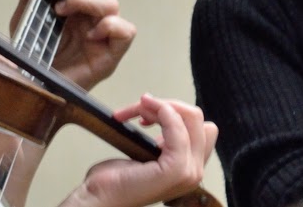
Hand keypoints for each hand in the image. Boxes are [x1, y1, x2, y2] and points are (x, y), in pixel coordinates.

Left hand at [12, 0, 135, 89]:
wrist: (28, 86)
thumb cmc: (32, 56)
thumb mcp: (26, 16)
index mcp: (80, 4)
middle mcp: (95, 16)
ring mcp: (104, 34)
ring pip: (112, 3)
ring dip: (85, 0)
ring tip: (61, 12)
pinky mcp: (110, 55)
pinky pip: (126, 31)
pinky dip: (109, 26)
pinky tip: (87, 34)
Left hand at [58, 95, 217, 206]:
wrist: (100, 197)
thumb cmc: (116, 180)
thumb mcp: (150, 154)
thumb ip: (168, 140)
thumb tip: (170, 113)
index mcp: (190, 168)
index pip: (202, 127)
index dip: (177, 115)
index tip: (150, 115)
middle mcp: (195, 171)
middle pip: (197, 119)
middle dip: (169, 105)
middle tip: (142, 107)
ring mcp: (189, 172)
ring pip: (191, 118)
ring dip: (162, 106)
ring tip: (139, 109)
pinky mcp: (177, 169)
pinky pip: (178, 125)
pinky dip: (162, 111)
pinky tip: (143, 114)